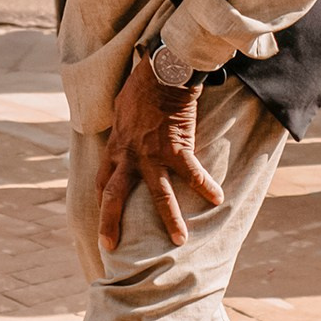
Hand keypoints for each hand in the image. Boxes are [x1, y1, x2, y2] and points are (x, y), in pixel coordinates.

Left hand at [96, 55, 220, 250]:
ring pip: (158, 194)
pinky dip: (206, 186)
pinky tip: (218, 199)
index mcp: (116, 146)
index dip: (103, 200)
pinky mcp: (176, 147)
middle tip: (110, 247)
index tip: (104, 217)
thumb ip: (121, 126)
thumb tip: (122, 128)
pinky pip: (192, 174)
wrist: (161, 72)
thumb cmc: (141, 86)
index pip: (103, 180)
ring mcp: (152, 154)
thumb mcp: (121, 107)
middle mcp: (129, 154)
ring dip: (169, 219)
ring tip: (180, 240)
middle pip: (115, 195)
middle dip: (110, 222)